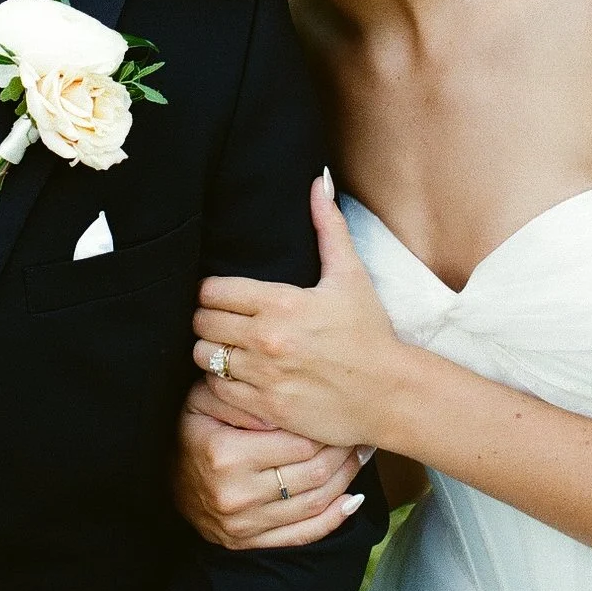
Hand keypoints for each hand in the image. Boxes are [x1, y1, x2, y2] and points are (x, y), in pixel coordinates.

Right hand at [173, 380, 372, 548]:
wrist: (164, 478)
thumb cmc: (191, 429)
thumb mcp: (204, 400)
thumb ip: (240, 397)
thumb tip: (282, 403)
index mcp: (226, 456)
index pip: (297, 444)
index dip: (327, 428)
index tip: (346, 412)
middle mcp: (237, 495)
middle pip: (312, 474)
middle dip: (343, 451)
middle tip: (362, 430)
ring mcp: (243, 526)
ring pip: (313, 504)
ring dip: (346, 480)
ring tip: (362, 455)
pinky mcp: (247, 543)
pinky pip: (302, 536)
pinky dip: (334, 520)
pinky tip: (354, 501)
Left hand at [192, 174, 403, 446]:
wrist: (389, 394)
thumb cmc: (369, 332)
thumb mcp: (350, 275)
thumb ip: (329, 226)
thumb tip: (318, 181)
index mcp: (281, 303)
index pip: (213, 291)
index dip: (212, 292)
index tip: (222, 296)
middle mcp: (267, 339)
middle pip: (201, 323)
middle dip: (207, 319)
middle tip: (222, 321)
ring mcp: (264, 377)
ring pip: (205, 357)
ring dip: (211, 351)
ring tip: (227, 349)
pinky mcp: (266, 409)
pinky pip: (218, 393)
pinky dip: (220, 384)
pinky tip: (236, 377)